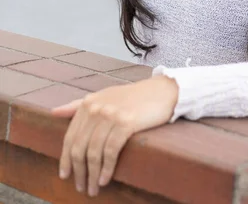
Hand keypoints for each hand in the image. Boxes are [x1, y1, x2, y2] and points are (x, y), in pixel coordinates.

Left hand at [51, 75, 178, 196]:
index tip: (65, 176)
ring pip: (94, 152)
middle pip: (79, 147)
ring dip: (91, 175)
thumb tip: (53, 113)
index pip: (70, 137)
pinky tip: (105, 179)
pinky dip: (106, 169)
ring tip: (93, 188)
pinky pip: (110, 152)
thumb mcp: (103, 97)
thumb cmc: (132, 97)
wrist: (161, 92)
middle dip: (78, 172)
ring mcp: (111, 115)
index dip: (65, 159)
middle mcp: (96, 108)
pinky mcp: (126, 123)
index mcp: (87, 103)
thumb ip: (77, 105)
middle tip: (81, 187)